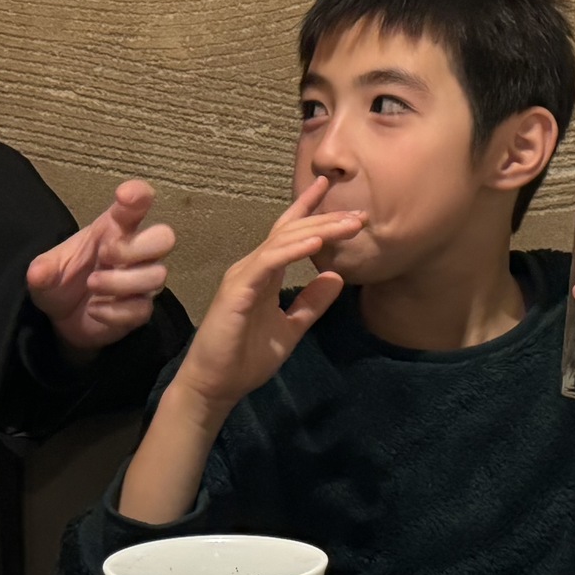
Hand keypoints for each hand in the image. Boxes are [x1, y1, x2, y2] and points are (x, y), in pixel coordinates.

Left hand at [26, 180, 176, 358]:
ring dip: (120, 281)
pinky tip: (95, 310)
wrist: (62, 319)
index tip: (125, 195)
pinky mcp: (139, 310)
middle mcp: (134, 252)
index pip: (137, 205)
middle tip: (106, 254)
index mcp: (114, 229)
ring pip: (156, 275)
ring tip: (92, 284)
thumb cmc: (62, 280)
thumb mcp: (45, 272)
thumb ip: (43, 269)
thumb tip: (38, 273)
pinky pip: (142, 309)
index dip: (139, 195)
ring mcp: (140, 281)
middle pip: (165, 237)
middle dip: (138, 247)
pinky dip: (115, 311)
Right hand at [171, 176, 365, 417]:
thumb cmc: (246, 358)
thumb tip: (336, 276)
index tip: (331, 190)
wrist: (217, 384)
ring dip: (317, 230)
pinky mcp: (238, 290)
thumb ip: (311, 302)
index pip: (288, 233)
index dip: (309, 210)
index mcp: (264, 274)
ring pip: (282, 242)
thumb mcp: (291, 327)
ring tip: (347, 224)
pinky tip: (316, 244)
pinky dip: (292, 251)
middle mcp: (253, 267)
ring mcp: (243, 276)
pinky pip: (268, 262)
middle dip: (324, 219)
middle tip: (358, 212)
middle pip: (291, 232)